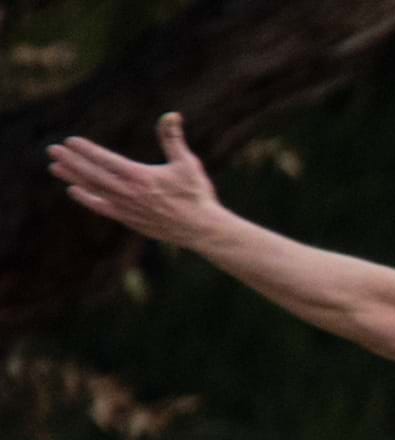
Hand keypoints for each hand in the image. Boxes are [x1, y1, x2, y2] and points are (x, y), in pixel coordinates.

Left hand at [49, 112, 224, 248]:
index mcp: (141, 177)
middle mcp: (130, 193)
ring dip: (73, 178)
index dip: (87, 150)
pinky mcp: (130, 220)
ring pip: (94, 190)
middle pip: (93, 175)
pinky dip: (87, 199)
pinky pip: (102, 208)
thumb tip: (171, 115)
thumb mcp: (187, 163)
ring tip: (55, 167)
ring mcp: (128, 208)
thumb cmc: (197, 195)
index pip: (106, 160)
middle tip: (52, 150)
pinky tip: (74, 191)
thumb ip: (173, 139)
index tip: (70, 141)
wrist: (203, 229)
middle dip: (71, 161)